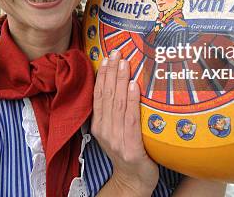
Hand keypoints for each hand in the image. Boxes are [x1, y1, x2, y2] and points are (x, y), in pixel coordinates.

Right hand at [92, 50, 158, 195]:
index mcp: (99, 125)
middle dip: (112, 72)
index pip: (99, 95)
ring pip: (118, 105)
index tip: (107, 57)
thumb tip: (122, 82)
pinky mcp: (132, 149)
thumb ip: (115, 111)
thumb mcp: (115, 130)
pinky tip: (134, 86)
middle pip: (107, 96)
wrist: (134, 182)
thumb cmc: (128, 151)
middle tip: (117, 52)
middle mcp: (105, 131)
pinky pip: (131, 121)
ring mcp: (117, 140)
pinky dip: (132, 101)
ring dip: (121, 81)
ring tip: (125, 63)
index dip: (103, 75)